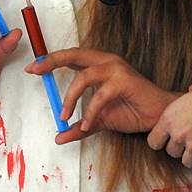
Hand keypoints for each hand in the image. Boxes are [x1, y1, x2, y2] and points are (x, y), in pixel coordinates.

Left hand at [25, 47, 175, 143]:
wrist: (158, 115)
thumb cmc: (131, 111)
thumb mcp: (99, 120)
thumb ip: (79, 127)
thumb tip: (59, 136)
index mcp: (98, 65)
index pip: (71, 57)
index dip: (51, 60)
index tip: (33, 68)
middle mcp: (106, 62)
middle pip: (74, 54)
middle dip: (53, 61)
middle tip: (37, 70)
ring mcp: (116, 69)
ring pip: (84, 76)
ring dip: (70, 97)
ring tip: (64, 115)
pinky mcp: (124, 81)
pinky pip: (100, 95)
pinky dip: (91, 111)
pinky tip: (88, 124)